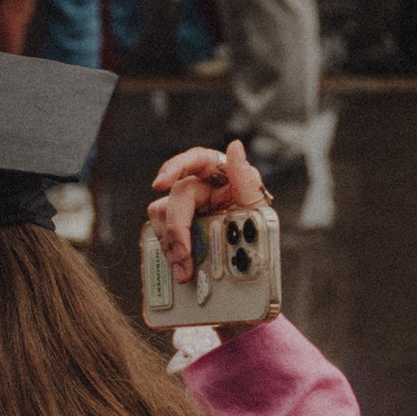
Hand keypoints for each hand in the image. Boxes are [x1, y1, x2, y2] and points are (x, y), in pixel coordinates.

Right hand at [147, 140, 272, 294]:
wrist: (254, 255)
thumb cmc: (256, 220)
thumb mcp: (257, 202)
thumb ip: (246, 178)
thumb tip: (235, 147)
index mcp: (217, 173)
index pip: (194, 160)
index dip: (174, 168)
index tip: (159, 184)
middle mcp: (198, 186)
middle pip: (175, 198)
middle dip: (176, 227)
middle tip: (184, 254)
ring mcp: (185, 208)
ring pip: (161, 216)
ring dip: (169, 243)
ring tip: (183, 268)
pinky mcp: (177, 228)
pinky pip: (162, 234)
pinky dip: (168, 252)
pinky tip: (179, 267)